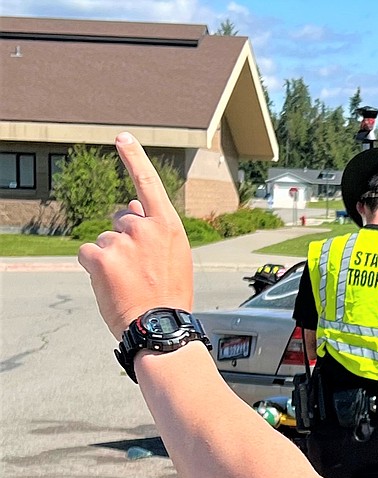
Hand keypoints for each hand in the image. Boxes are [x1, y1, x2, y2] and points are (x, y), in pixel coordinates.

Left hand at [78, 133, 192, 336]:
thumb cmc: (169, 297)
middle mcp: (145, 228)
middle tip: (139, 271)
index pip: (148, 184)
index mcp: (169, 228)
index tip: (121, 137)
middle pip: (121, 219)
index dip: (134, 158)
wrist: (160, 327)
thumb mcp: (175, 259)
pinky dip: (94, 269)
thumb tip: (133, 207)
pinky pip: (88, 253)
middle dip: (124, 239)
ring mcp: (122, 241)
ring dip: (111, 258)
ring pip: (104, 239)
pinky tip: (111, 285)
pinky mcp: (100, 256)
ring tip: (128, 283)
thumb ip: (156, 232)